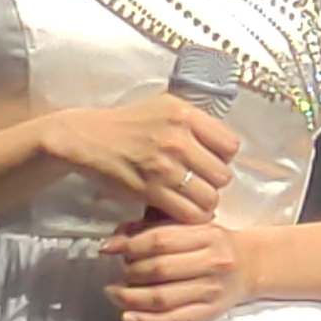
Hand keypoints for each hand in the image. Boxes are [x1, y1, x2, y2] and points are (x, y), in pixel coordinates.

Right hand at [51, 91, 240, 220]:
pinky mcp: (150, 190)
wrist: (89, 137)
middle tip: (201, 181)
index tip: (211, 159)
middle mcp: (178, 139)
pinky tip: (184, 209)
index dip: (224, 157)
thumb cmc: (129, 122)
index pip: (231, 145)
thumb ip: (195, 118)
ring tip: (193, 197)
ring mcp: (164, 167)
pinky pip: (188, 213)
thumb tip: (222, 140)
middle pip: (223, 175)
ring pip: (209, 197)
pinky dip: (191, 216)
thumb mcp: (165, 104)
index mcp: (185, 114)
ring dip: (204, 202)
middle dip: (214, 182)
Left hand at [101, 212, 257, 320]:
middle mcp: (211, 262)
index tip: (110, 249)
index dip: (129, 245)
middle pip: (159, 269)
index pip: (160, 240)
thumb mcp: (190, 226)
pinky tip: (128, 316)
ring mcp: (211, 290)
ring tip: (114, 293)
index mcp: (206, 235)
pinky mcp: (208, 312)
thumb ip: (152, 228)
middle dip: (129, 272)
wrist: (251, 265)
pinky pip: (173, 320)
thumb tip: (113, 241)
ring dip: (130, 298)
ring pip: (162, 297)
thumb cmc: (214, 244)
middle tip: (116, 271)